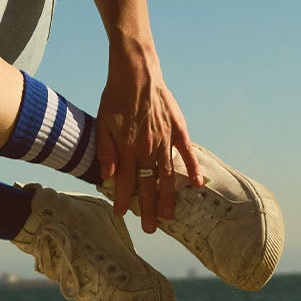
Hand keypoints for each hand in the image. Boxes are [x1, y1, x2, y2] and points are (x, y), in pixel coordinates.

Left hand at [96, 48, 203, 232]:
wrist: (136, 72)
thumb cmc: (115, 97)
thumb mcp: (102, 123)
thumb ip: (106, 151)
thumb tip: (109, 176)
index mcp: (128, 148)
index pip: (126, 181)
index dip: (124, 199)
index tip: (123, 214)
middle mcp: (148, 148)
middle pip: (148, 185)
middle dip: (149, 209)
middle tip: (151, 228)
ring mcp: (165, 140)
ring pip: (167, 175)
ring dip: (168, 197)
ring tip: (169, 216)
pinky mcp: (178, 130)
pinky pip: (187, 153)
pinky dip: (193, 169)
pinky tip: (198, 185)